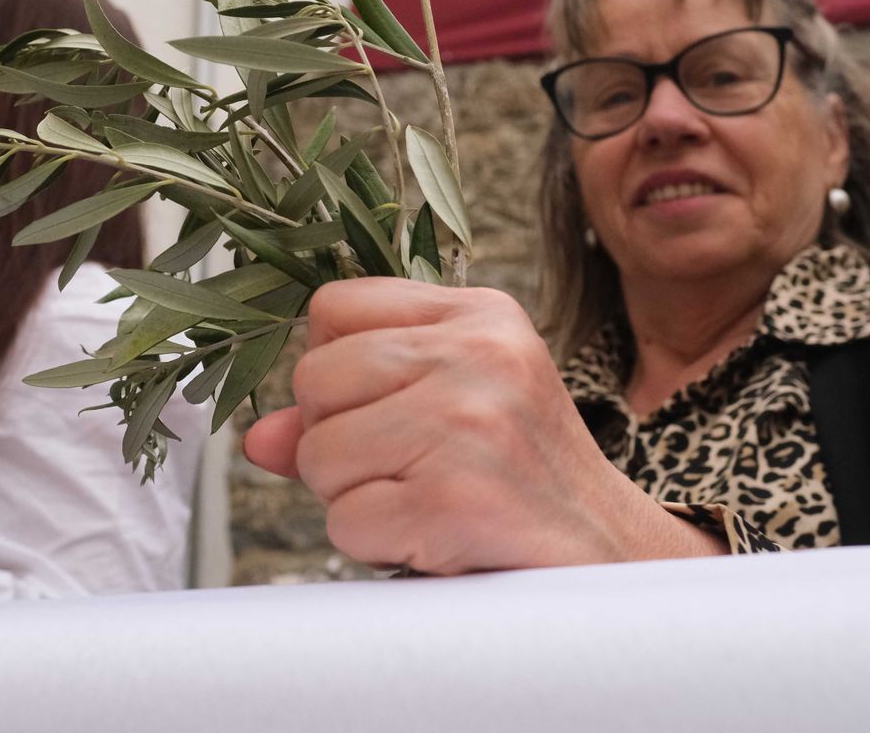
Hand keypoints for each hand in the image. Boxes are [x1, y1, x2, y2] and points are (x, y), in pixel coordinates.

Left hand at [243, 279, 724, 573]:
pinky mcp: (455, 498)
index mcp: (478, 315)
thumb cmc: (520, 482)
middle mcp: (477, 354)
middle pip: (314, 379)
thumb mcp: (449, 412)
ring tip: (426, 503)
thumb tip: (258, 438)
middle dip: (338, 440)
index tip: (380, 408)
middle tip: (410, 469)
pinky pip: (345, 521)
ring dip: (355, 498)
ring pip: (318, 454)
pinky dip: (376, 545)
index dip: (333, 369)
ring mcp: (468, 423)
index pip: (332, 306)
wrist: (612, 562)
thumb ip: (350, 408)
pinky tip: (435, 538)